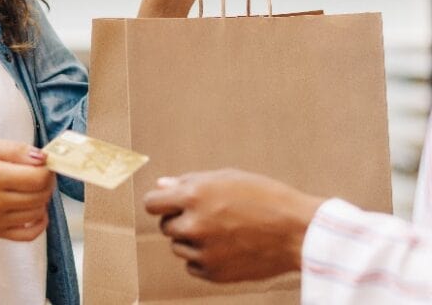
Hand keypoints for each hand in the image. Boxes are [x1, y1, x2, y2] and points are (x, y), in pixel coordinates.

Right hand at [0, 139, 54, 241]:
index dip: (48, 170)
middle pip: (40, 195)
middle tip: (39, 173)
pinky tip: (35, 210)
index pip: (37, 178)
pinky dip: (39, 223)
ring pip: (37, 213)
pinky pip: (28, 234)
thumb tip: (43, 157)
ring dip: (42, 199)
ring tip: (32, 187)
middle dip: (47, 182)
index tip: (44, 163)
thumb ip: (15, 150)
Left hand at [143, 168, 324, 282]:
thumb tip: (161, 185)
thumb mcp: (227, 178)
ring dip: (191, 241)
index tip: (170, 204)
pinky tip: (226, 248)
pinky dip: (203, 259)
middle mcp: (194, 225)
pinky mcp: (215, 273)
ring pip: (178, 247)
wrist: (299, 232)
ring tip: (222, 232)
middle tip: (207, 217)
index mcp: (193, 196)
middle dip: (179, 221)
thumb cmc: (265, 198)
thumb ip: (189, 182)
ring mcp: (204, 252)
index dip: (160, 202)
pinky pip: (192, 266)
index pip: (152, 203)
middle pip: (165, 226)